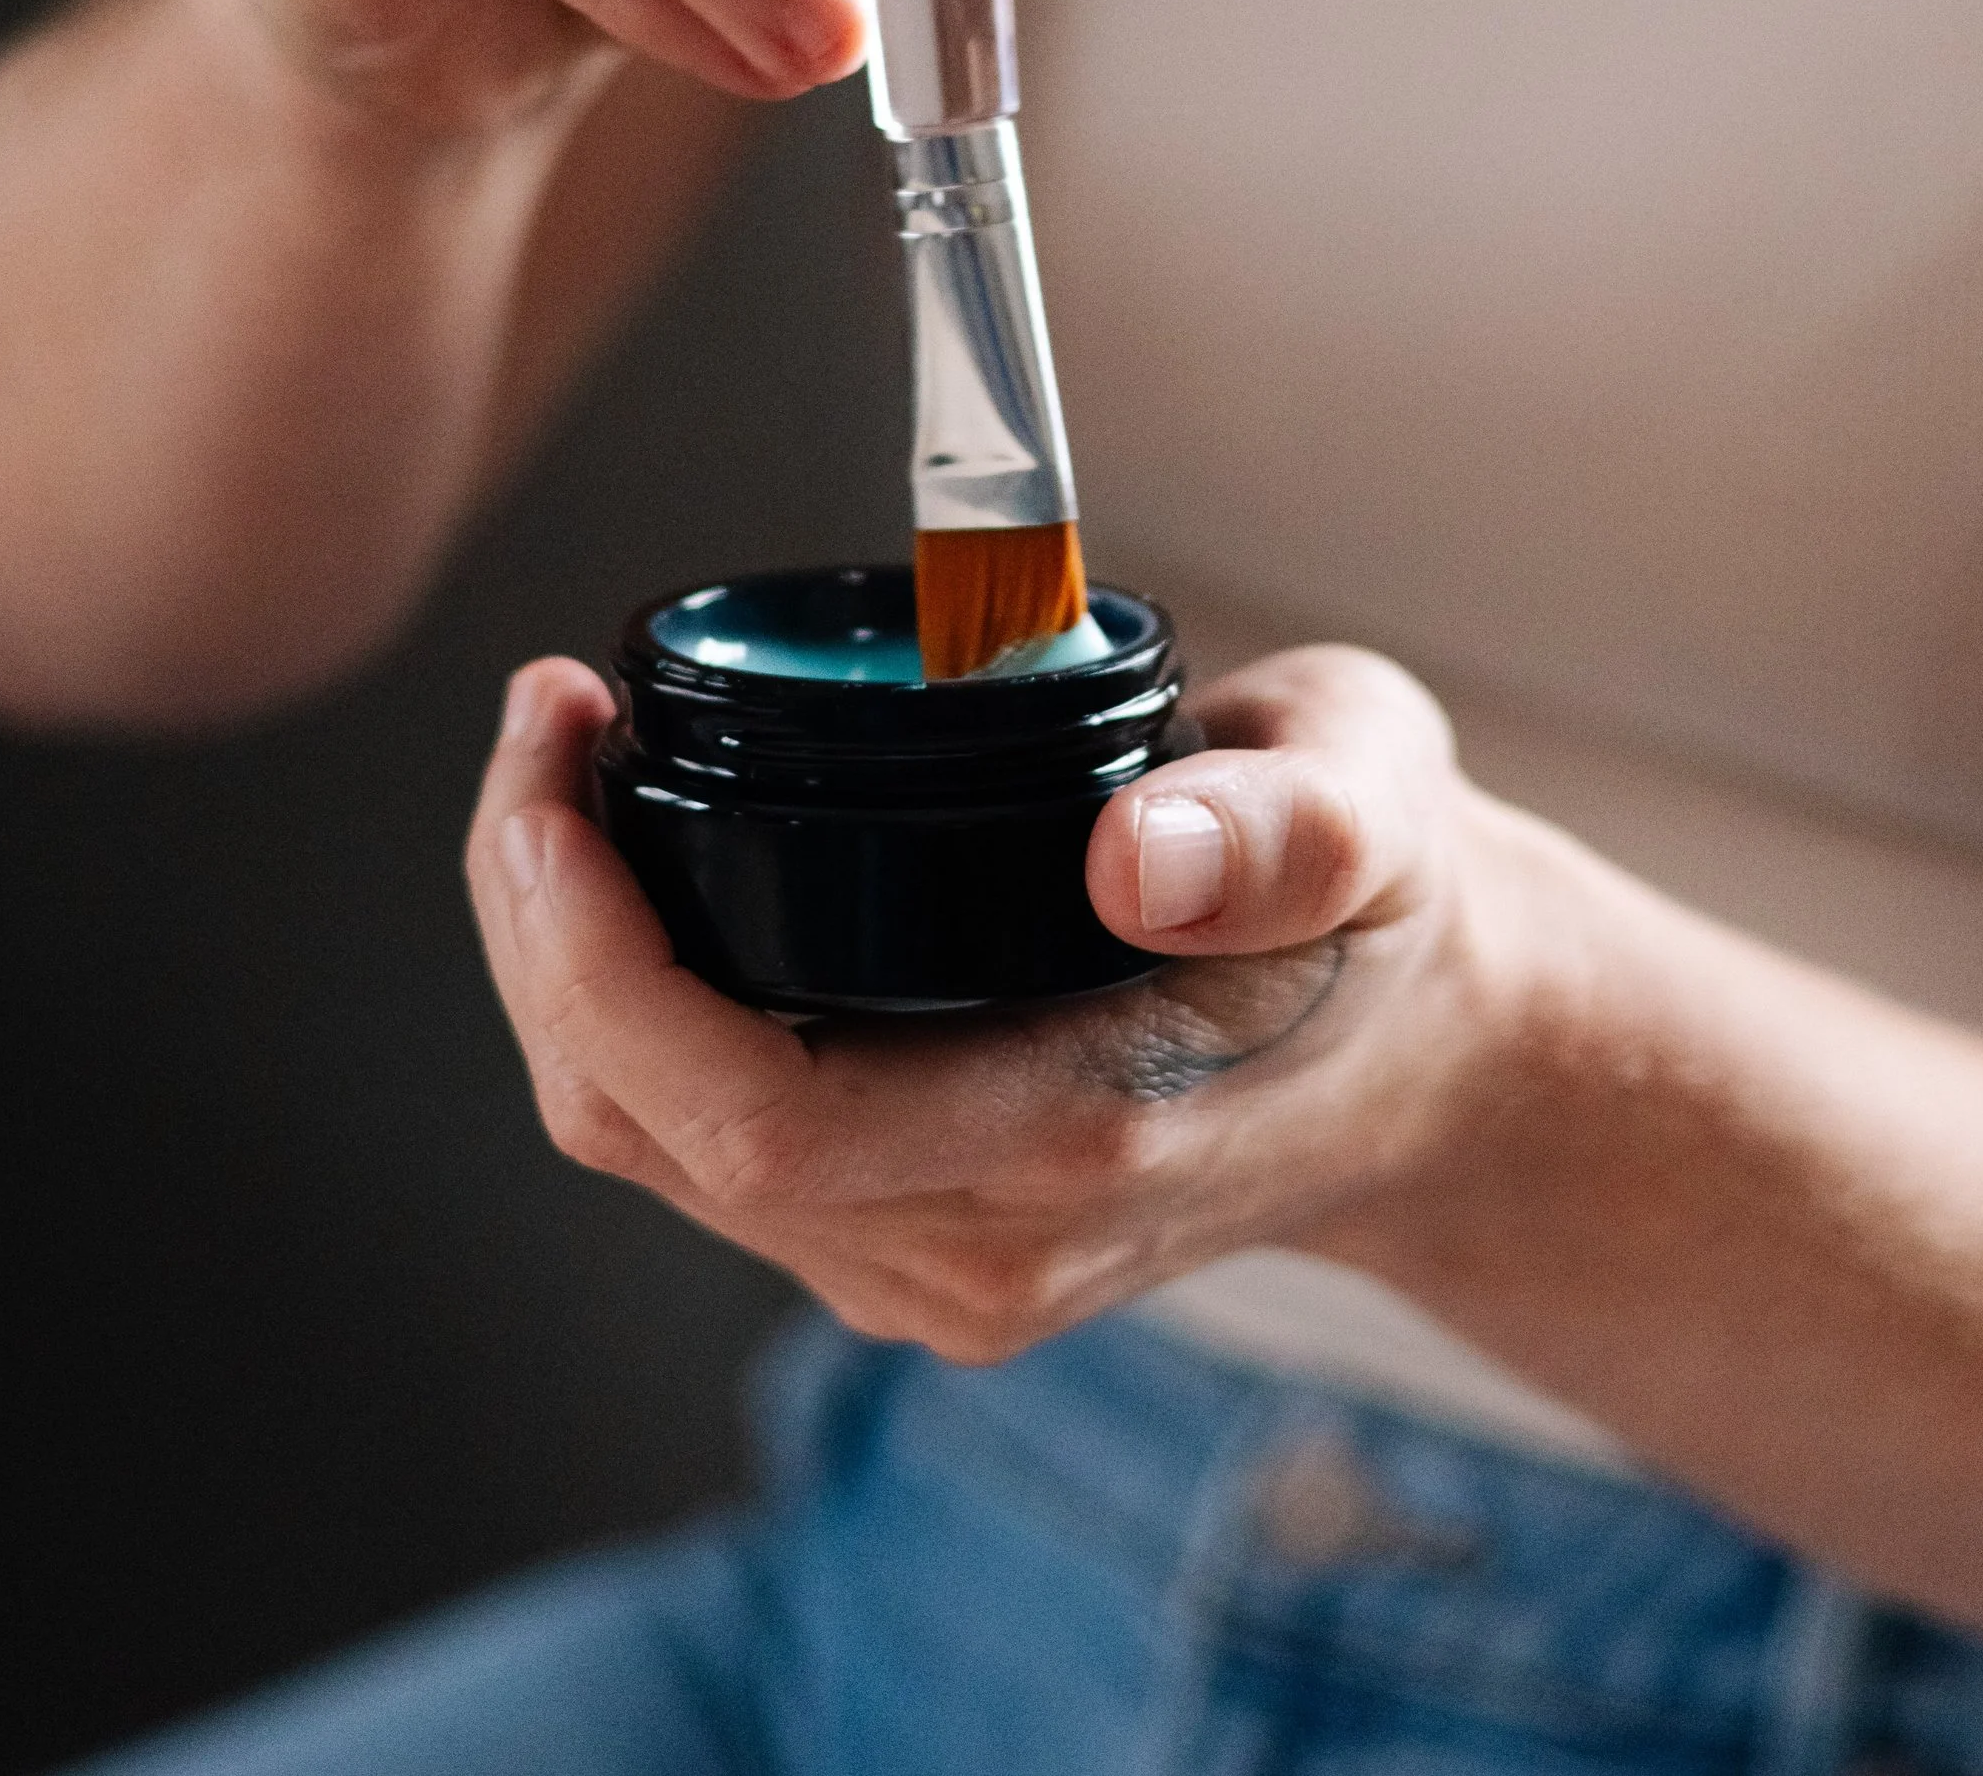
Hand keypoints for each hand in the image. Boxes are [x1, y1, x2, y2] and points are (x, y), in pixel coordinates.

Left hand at [465, 645, 1553, 1358]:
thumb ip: (1289, 828)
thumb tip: (1142, 859)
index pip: (749, 1112)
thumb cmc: (1392, 903)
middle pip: (648, 1127)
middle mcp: (981, 1248)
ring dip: (557, 958)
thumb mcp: (1384, 811)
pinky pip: (692, 1139)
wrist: (1444, 1061)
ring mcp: (933, 1263)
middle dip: (538, 925)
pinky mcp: (905, 1235)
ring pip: (646, 1142)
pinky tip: (624, 863)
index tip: (558, 771)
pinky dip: (618, 999)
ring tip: (559, 763)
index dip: (598, 956)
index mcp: (1081, 1143)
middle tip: (543, 720)